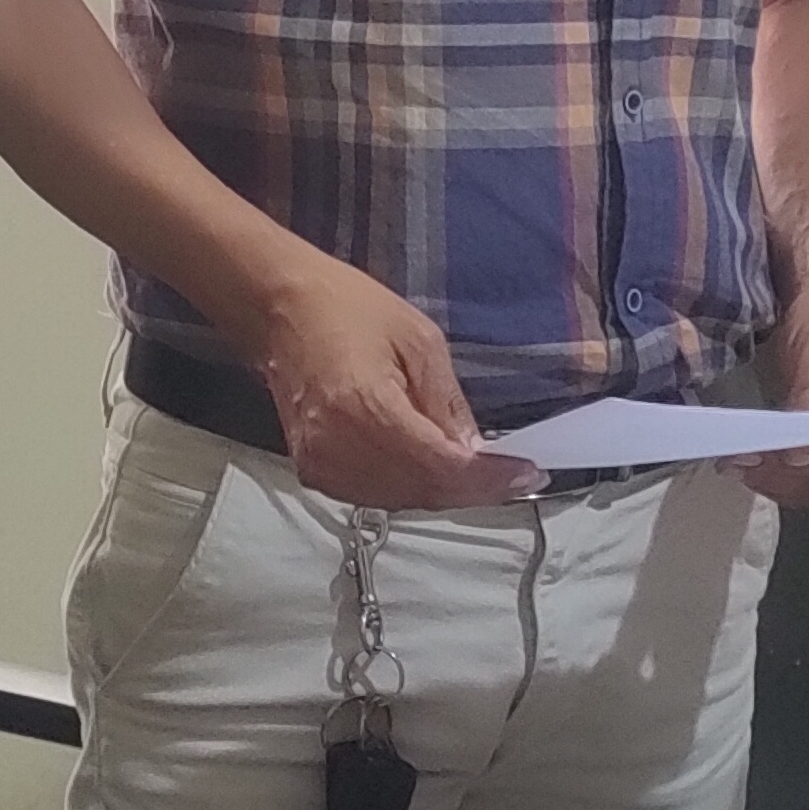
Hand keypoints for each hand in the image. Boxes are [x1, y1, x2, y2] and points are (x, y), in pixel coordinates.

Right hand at [241, 256, 542, 510]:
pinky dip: (412, 488)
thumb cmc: (348, 309)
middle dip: (474, 489)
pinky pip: (375, 495)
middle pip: (423, 491)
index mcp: (364, 409)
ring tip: (481, 473)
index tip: (528, 475)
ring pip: (402, 500)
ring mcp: (320, 465)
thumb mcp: (419, 340)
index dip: (489, 479)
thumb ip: (447, 403)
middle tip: (514, 476)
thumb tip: (476, 452)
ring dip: (445, 492)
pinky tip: (436, 470)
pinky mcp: (312, 470)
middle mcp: (337, 449)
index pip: (441, 467)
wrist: (279, 309)